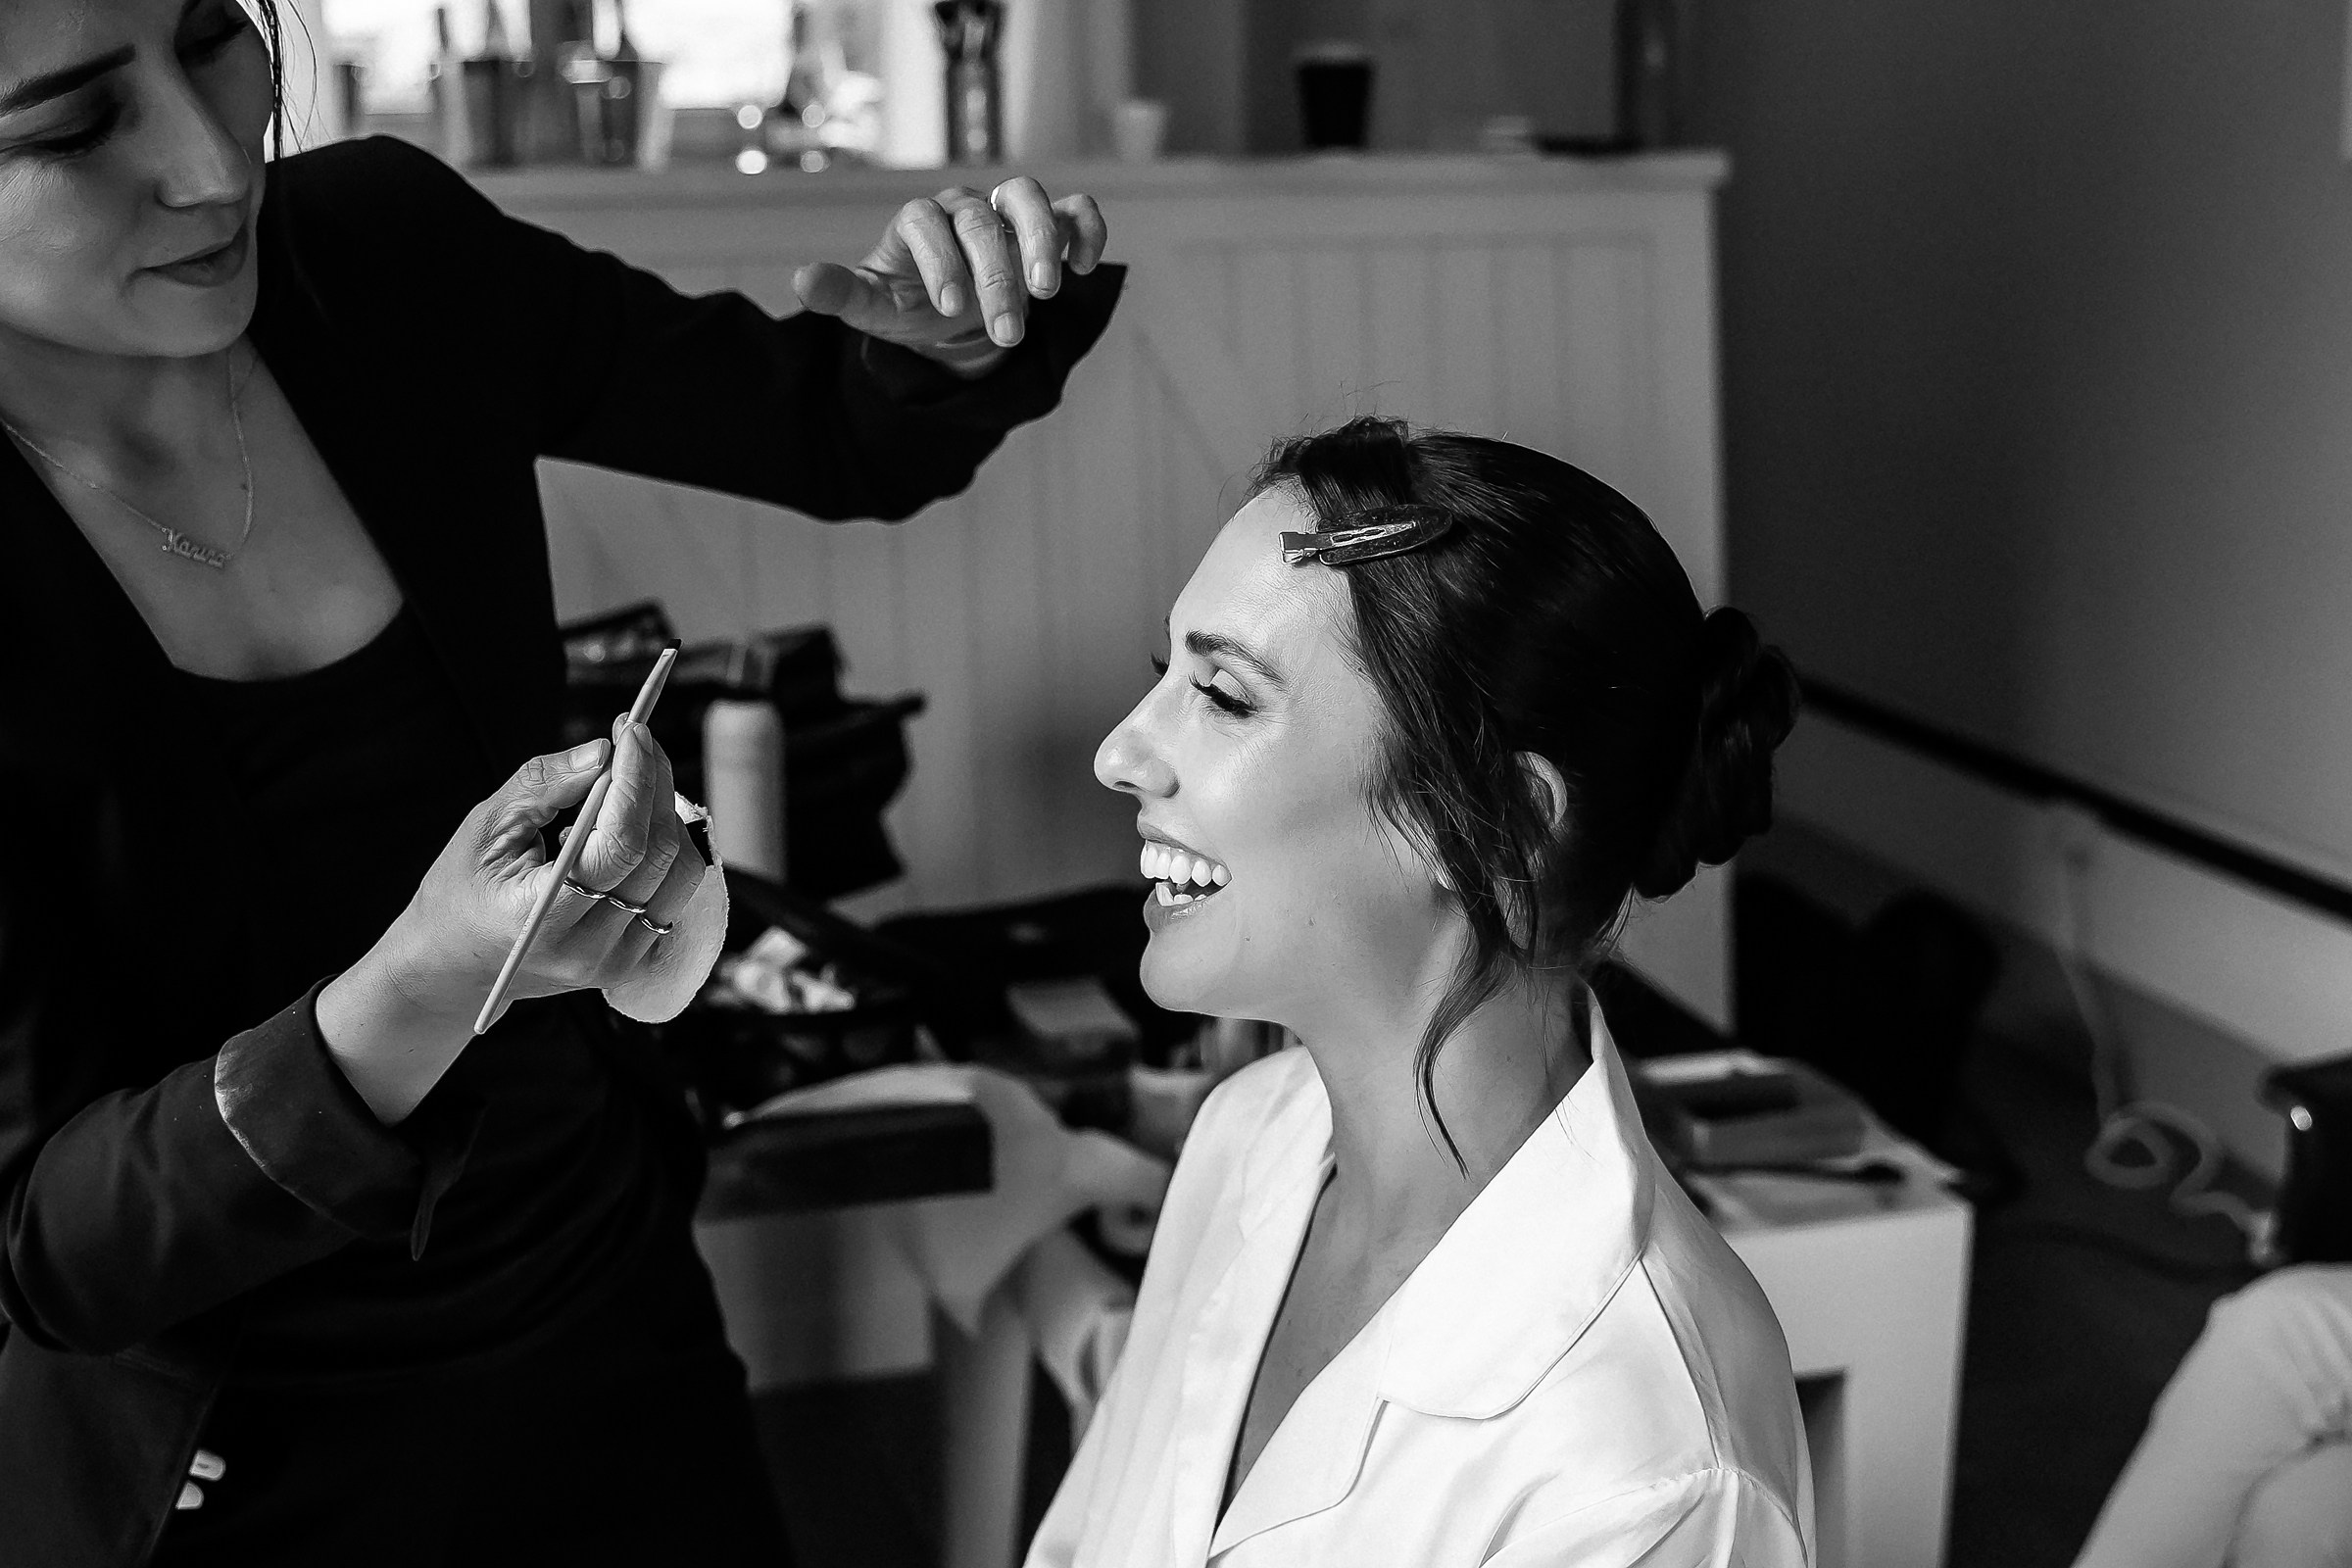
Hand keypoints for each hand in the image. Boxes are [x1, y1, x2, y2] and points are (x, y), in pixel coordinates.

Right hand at [319, 719, 707, 1120]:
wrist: (456, 969)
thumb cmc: (462, 891)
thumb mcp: (486, 828)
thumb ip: (544, 785)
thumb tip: (604, 751)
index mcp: (542, 918)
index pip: (620, 845)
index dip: (636, 780)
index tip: (633, 729)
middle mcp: (588, 949)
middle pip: (658, 854)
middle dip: (655, 783)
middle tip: (637, 738)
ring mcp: (616, 962)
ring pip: (680, 873)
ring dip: (668, 812)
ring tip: (632, 779)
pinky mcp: (635, 963)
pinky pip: (677, 894)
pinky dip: (667, 847)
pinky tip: (636, 821)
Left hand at [792, 176, 1108, 375]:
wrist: (946, 309)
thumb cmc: (907, 301)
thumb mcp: (871, 305)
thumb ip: (841, 294)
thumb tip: (802, 284)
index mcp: (918, 221)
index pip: (927, 222)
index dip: (940, 261)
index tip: (950, 308)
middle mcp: (963, 208)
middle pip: (981, 222)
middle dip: (996, 279)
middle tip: (1005, 333)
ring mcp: (1007, 213)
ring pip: (1028, 199)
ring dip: (1042, 242)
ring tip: (1047, 292)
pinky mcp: (1048, 227)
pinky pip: (1074, 210)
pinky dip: (1084, 230)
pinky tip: (1083, 268)